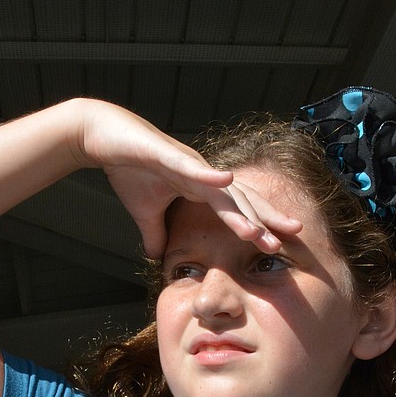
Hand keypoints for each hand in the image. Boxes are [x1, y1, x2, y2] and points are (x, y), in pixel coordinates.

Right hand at [72, 100, 302, 257]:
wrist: (102, 137)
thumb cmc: (128, 169)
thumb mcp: (144, 213)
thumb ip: (156, 234)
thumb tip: (158, 259)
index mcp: (200, 188)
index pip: (237, 210)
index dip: (259, 225)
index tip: (280, 244)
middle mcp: (203, 175)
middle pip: (241, 200)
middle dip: (267, 218)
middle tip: (294, 234)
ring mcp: (188, 164)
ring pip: (222, 191)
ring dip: (242, 211)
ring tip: (259, 231)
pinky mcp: (168, 155)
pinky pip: (192, 168)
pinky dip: (210, 175)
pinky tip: (227, 180)